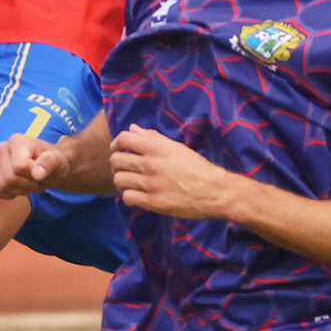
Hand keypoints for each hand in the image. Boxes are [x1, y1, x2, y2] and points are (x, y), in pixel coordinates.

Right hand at [0, 132, 73, 200]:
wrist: (46, 167)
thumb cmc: (52, 162)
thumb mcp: (57, 161)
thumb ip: (49, 163)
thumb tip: (38, 173)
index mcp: (17, 141)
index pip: (19, 167)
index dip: (33, 176)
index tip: (41, 172)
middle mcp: (2, 148)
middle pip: (9, 179)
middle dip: (27, 185)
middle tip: (36, 180)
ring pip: (1, 187)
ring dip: (20, 190)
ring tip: (29, 182)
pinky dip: (9, 194)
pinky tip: (19, 186)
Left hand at [111, 128, 238, 219]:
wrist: (215, 191)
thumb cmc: (198, 168)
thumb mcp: (176, 148)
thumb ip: (153, 138)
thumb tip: (133, 129)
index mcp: (157, 148)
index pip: (124, 138)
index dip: (117, 143)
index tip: (119, 148)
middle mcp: (150, 164)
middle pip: (116, 160)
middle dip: (116, 163)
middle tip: (124, 168)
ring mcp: (150, 184)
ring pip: (119, 179)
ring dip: (121, 181)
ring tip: (130, 182)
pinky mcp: (153, 202)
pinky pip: (127, 197)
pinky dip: (128, 196)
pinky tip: (136, 195)